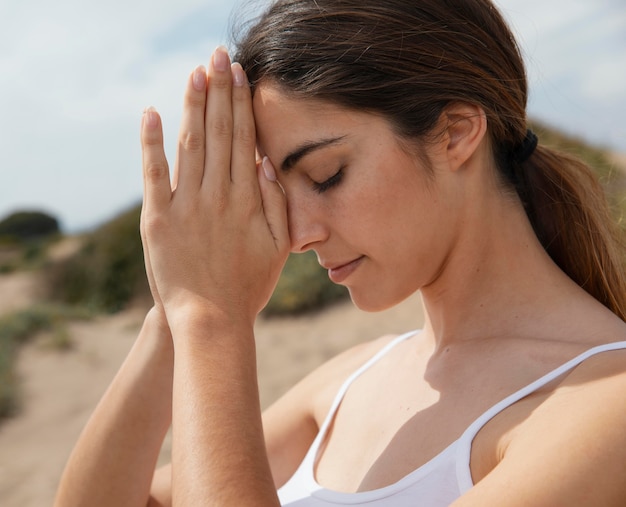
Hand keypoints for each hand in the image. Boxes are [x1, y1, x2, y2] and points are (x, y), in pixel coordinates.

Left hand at [139, 47, 288, 328]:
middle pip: (219, 133)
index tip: (239, 73)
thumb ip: (278, 204)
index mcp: (247, 199)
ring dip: (192, 106)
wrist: (211, 319)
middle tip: (217, 56)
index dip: (241, 104)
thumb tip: (267, 165)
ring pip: (190, 145)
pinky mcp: (158, 220)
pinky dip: (151, 143)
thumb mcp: (279, 247)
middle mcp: (217, 195)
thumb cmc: (249, 284)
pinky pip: (154, 174)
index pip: (244, 140)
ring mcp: (185, 206)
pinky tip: (151, 113)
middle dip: (218, 91)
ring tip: (195, 73)